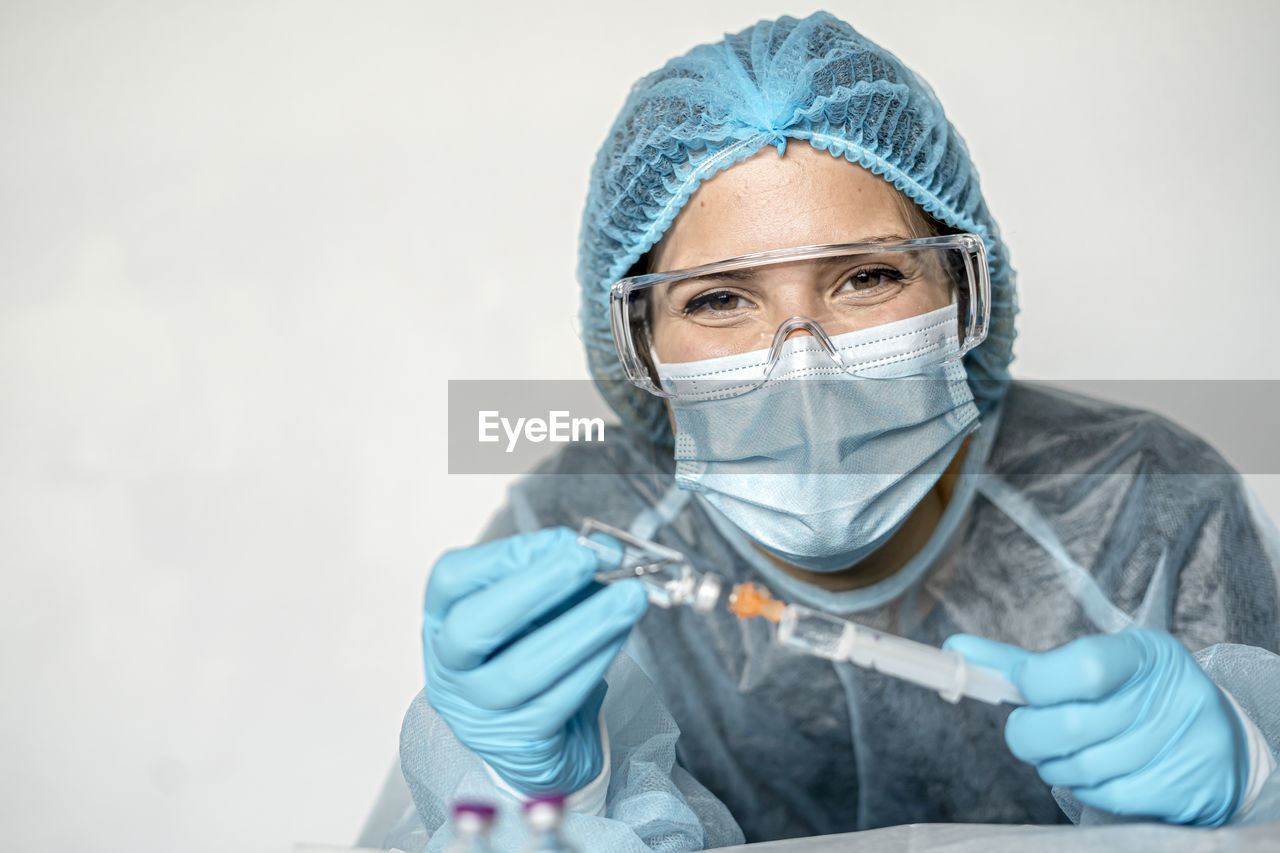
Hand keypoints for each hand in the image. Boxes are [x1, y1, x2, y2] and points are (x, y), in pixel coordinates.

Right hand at [422, 527, 647, 794]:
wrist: (537, 741)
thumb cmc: (531, 658)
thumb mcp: (538, 612)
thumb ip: (565, 577)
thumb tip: (606, 549)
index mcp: (443, 622)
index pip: (451, 581)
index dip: (504, 556)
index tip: (561, 538)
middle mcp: (449, 669)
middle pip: (472, 627)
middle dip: (534, 586)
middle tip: (586, 559)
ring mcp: (479, 711)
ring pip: (522, 670)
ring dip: (583, 625)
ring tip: (628, 596)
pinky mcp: (520, 744)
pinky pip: (558, 700)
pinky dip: (594, 661)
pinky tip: (620, 634)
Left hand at [944, 628, 1248, 825]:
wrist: (1216, 740)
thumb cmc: (1135, 694)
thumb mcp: (1094, 662)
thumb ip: (1023, 662)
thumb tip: (955, 650)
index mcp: (1145, 654)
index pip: (1081, 668)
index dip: (1035, 682)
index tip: (1020, 687)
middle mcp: (1171, 697)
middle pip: (1069, 726)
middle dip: (1030, 732)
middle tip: (1028, 727)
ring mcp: (1182, 747)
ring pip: (1079, 767)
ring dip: (1054, 762)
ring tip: (1065, 749)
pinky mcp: (1184, 791)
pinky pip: (1104, 797)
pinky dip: (1085, 787)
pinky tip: (1096, 770)